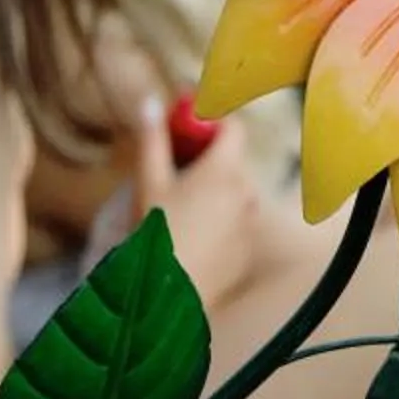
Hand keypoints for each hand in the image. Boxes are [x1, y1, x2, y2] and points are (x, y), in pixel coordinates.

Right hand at [125, 95, 267, 307]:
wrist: (165, 296)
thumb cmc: (155, 236)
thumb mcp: (148, 183)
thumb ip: (153, 139)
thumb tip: (150, 101)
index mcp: (225, 170)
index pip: (233, 127)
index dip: (211, 123)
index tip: (187, 130)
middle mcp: (247, 193)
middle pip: (232, 162)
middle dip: (207, 161)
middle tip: (175, 173)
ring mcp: (251, 224)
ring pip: (234, 195)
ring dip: (214, 193)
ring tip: (180, 211)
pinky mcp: (247, 251)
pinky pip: (236, 225)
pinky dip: (220, 223)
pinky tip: (192, 238)